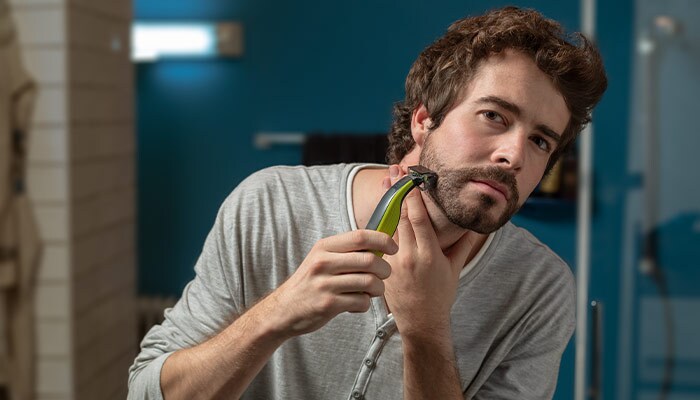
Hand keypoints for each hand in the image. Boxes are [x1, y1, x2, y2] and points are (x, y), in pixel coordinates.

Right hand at [266, 230, 396, 336]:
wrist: (283, 309)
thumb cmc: (310, 283)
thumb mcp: (321, 259)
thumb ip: (346, 251)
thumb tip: (380, 244)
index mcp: (324, 247)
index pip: (360, 236)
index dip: (382, 240)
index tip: (393, 248)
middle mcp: (323, 263)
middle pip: (369, 260)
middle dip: (385, 269)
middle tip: (384, 275)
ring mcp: (325, 284)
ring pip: (370, 282)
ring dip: (378, 289)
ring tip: (372, 291)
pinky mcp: (328, 305)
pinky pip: (361, 301)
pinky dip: (365, 304)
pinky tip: (356, 304)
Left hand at [382, 165, 472, 338]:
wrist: (421, 322)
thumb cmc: (441, 296)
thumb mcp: (455, 270)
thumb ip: (464, 245)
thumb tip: (476, 226)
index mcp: (429, 255)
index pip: (419, 219)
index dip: (415, 197)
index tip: (413, 179)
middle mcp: (409, 256)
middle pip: (400, 216)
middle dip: (398, 191)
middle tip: (395, 170)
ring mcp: (392, 262)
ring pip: (387, 224)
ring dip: (386, 201)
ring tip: (385, 179)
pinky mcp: (382, 266)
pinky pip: (380, 240)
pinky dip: (380, 220)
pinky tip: (379, 204)